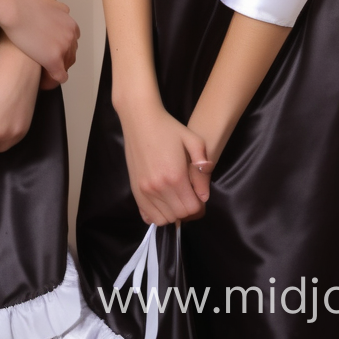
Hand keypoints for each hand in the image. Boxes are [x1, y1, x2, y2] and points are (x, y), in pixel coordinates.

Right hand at [1, 0, 78, 84]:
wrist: (16, 9)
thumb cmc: (26, 5)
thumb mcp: (51, 3)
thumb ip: (60, 10)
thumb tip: (64, 13)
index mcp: (71, 25)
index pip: (72, 44)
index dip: (60, 49)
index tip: (48, 52)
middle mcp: (71, 37)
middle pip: (70, 56)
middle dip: (58, 61)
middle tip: (44, 64)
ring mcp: (64, 49)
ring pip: (65, 67)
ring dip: (55, 71)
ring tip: (42, 74)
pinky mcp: (54, 60)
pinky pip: (60, 77)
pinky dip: (52, 80)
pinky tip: (42, 82)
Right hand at [118, 102, 210, 224]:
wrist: (140, 119)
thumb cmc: (168, 127)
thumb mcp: (193, 140)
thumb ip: (203, 165)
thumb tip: (204, 194)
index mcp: (176, 176)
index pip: (193, 208)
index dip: (200, 204)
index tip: (199, 194)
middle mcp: (159, 187)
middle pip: (180, 215)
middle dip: (188, 209)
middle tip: (189, 195)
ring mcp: (144, 190)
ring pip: (164, 219)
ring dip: (173, 213)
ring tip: (176, 198)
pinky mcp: (135, 190)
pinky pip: (148, 216)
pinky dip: (158, 214)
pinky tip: (162, 201)